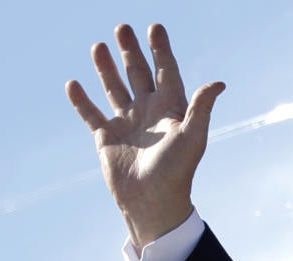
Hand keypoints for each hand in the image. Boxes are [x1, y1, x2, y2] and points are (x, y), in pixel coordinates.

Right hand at [65, 23, 223, 249]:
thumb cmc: (177, 171)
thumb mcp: (192, 137)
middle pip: (138, 74)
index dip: (160, 50)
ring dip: (106, 68)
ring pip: (115, 88)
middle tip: (122, 27)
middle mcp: (148, 113)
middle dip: (130, 51)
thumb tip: (218, 82)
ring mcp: (127, 124)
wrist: (152, 202)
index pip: (165, 72)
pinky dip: (81, 100)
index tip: (154, 27)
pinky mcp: (107, 138)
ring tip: (98, 45)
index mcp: (170, 109)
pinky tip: (73, 83)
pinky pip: (91, 114)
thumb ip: (201, 107)